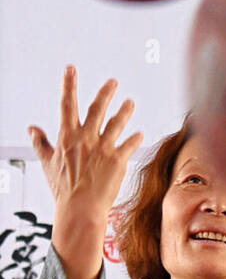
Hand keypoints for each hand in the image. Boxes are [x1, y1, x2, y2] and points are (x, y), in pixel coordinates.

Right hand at [29, 66, 142, 220]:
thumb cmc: (63, 189)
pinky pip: (130, 144)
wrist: (80, 209)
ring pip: (117, 123)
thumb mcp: (48, 164)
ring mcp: (104, 148)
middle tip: (113, 82)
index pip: (68, 105)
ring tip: (130, 103)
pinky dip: (136, 138)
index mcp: (68, 137)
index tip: (71, 69)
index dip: (69, 85)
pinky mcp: (118, 159)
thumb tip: (32, 128)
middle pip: (97, 109)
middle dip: (106, 93)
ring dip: (125, 111)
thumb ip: (42, 143)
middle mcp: (86, 139)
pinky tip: (139, 134)